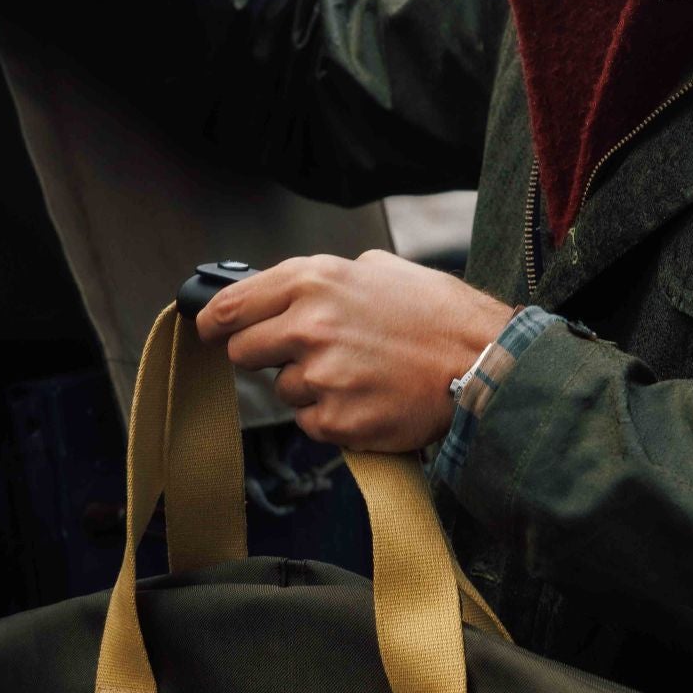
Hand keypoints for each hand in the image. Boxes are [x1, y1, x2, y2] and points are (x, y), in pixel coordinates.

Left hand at [196, 251, 513, 452]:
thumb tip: (284, 293)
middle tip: (304, 356)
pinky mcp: (337, 421)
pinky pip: (312, 422)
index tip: (209, 330)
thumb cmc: (438, 315)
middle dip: (265, 357)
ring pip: (283, 391)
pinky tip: (369, 398)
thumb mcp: (378, 269)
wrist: (482, 363)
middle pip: (243, 354)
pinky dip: (333, 416)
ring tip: (359, 374)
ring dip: (309, 387)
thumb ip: (323, 280)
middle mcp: (309, 326)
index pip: (232, 306)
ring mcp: (320, 378)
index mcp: (314, 282)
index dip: (213, 322)